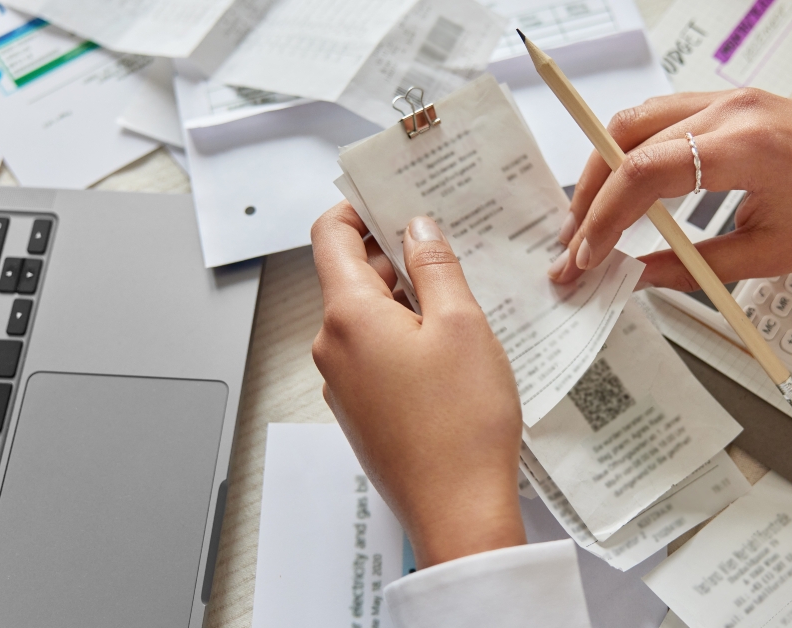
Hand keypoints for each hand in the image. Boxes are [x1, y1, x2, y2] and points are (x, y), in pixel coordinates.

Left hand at [311, 201, 525, 567]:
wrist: (458, 510)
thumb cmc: (462, 423)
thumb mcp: (462, 325)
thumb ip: (435, 266)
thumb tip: (417, 228)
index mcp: (348, 316)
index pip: (329, 237)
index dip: (357, 208)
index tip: (389, 197)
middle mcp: (332, 348)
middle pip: (351, 277)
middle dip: (395, 256)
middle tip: (447, 245)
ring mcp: (343, 384)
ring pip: (366, 319)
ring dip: (405, 300)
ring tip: (460, 301)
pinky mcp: (362, 412)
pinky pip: (375, 356)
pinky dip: (404, 338)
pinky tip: (450, 350)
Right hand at [548, 88, 791, 289]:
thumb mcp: (772, 255)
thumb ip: (694, 266)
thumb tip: (637, 277)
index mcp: (746, 147)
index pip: (643, 173)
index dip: (602, 218)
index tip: (585, 256)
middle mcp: (733, 110)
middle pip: (628, 137)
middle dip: (590, 192)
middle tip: (575, 241)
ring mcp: (734, 100)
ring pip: (640, 120)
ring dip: (607, 166)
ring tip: (593, 217)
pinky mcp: (738, 104)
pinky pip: (667, 117)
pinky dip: (637, 151)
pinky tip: (631, 187)